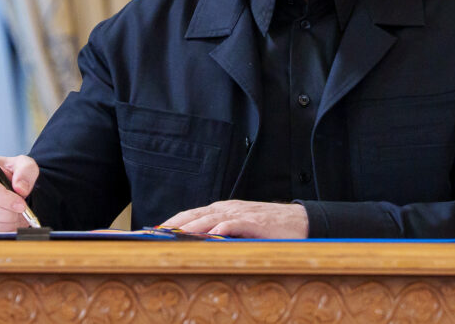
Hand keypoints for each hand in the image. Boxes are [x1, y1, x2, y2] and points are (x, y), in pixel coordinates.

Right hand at [0, 154, 38, 232]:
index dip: (4, 198)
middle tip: (21, 215)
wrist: (1, 186)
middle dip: (5, 214)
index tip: (20, 205)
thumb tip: (20, 188)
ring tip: (16, 221)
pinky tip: (6, 225)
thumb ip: (25, 170)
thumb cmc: (8, 174)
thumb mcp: (22, 164)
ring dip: (2, 225)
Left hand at [162, 200, 308, 237]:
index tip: (153, 232)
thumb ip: (221, 232)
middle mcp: (227, 209)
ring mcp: (240, 214)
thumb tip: (197, 245)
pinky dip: (221, 228)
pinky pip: (234, 224)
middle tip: (155, 235)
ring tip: (173, 235)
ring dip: (190, 227)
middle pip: (194, 214)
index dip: (171, 222)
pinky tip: (210, 235)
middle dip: (173, 225)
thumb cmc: (268, 227)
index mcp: (221, 210)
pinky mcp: (254, 222)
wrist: (300, 221)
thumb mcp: (240, 228)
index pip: (190, 214)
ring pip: (210, 218)